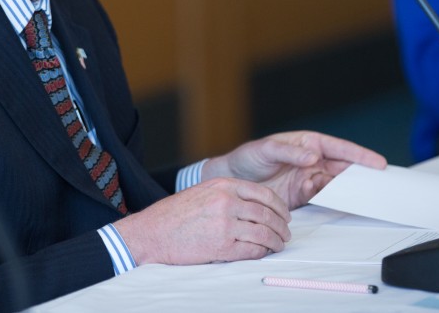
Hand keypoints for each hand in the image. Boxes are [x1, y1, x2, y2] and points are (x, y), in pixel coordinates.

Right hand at [113, 177, 290, 265]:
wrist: (152, 232)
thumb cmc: (175, 214)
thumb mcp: (203, 192)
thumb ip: (228, 194)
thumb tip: (256, 206)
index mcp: (223, 185)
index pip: (263, 194)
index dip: (279, 207)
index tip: (285, 215)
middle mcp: (226, 202)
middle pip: (266, 214)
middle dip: (281, 226)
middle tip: (286, 234)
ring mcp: (224, 224)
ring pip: (263, 233)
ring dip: (276, 241)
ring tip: (278, 245)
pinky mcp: (221, 247)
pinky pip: (252, 250)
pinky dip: (262, 252)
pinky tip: (263, 252)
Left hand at [201, 131, 386, 209]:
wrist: (232, 180)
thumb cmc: (247, 158)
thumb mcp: (266, 150)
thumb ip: (289, 152)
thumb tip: (312, 156)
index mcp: (307, 143)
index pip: (338, 148)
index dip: (359, 154)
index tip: (376, 162)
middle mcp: (311, 159)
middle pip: (343, 166)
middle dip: (361, 173)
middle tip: (379, 182)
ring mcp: (308, 178)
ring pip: (336, 183)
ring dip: (348, 188)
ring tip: (363, 194)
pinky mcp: (302, 195)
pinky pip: (322, 197)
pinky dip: (332, 199)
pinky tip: (338, 201)